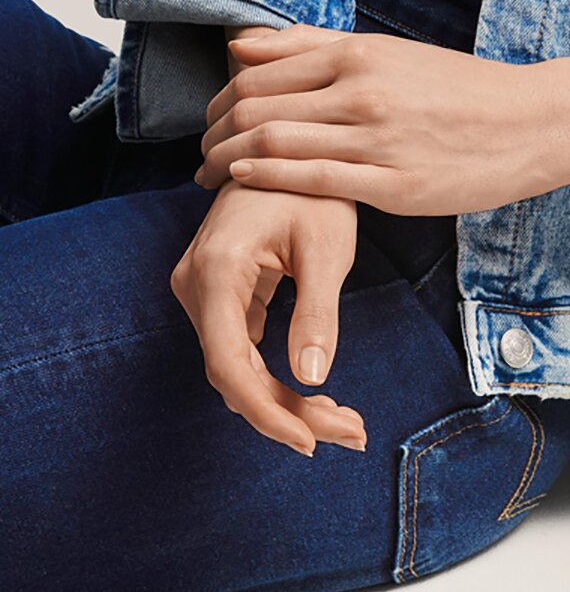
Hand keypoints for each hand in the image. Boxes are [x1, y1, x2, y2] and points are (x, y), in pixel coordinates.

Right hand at [170, 177, 364, 456]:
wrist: (289, 151)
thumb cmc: (314, 190)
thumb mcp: (327, 249)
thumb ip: (316, 313)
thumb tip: (312, 379)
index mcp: (217, 271)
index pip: (230, 366)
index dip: (269, 413)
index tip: (314, 441)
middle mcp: (195, 283)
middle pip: (234, 375)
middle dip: (290, 412)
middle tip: (352, 432)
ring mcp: (201, 288)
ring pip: (238, 367)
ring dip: (286, 400)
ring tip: (346, 421)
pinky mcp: (219, 292)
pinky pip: (242, 349)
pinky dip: (278, 376)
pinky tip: (320, 394)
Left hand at [194, 25, 569, 214]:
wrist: (534, 122)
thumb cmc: (464, 89)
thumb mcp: (393, 53)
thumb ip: (318, 46)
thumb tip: (246, 44)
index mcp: (361, 54)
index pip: (260, 71)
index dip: (221, 97)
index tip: (211, 117)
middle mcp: (363, 91)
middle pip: (257, 106)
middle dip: (213, 131)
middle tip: (198, 151)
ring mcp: (379, 139)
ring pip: (276, 142)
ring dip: (228, 158)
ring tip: (209, 173)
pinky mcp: (396, 184)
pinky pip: (314, 179)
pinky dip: (268, 176)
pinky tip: (243, 180)